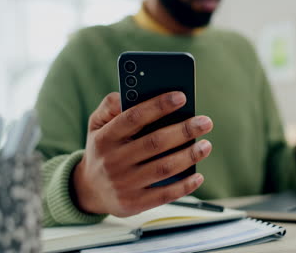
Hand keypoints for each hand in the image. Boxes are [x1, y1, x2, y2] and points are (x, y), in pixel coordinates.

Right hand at [72, 92, 212, 216]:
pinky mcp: (134, 203)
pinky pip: (164, 194)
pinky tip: (198, 175)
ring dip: (189, 156)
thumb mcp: (96, 125)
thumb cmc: (102, 149)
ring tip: (206, 145)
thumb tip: (128, 93)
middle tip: (205, 122)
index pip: (134, 117)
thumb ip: (109, 106)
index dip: (158, 106)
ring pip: (163, 168)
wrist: (89, 190)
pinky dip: (184, 186)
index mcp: (105, 138)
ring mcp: (124, 184)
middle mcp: (113, 161)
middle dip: (184, 131)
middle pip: (155, 143)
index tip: (181, 97)